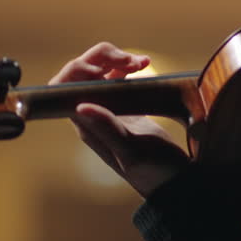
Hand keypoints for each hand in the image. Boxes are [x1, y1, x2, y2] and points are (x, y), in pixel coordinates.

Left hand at [50, 42, 188, 197]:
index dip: (79, 69)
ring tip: (142, 62)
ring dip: (117, 59)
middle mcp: (93, 115)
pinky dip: (127, 66)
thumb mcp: (133, 152)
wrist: (177, 182)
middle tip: (134, 61)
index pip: (64, 87)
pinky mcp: (126, 106)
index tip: (107, 68)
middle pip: (81, 73)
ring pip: (100, 71)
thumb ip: (108, 129)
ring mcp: (109, 109)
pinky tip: (143, 66)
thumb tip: (81, 105)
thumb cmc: (155, 172)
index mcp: (87, 125)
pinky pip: (117, 77)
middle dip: (103, 58)